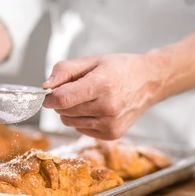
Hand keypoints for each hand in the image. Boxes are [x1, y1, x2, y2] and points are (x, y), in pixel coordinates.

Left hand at [42, 54, 160, 139]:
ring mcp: (111, 124)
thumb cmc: (119, 69)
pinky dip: (81, 120)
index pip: (63, 99)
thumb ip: (65, 70)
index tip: (48, 95)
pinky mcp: (112, 135)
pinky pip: (81, 129)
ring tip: (88, 98)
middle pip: (65, 112)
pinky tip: (96, 109)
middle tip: (75, 90)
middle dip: (62, 102)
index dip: (50, 98)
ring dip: (71, 112)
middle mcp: (108, 108)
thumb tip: (46, 87)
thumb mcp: (91, 61)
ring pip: (70, 123)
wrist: (149, 82)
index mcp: (102, 85)